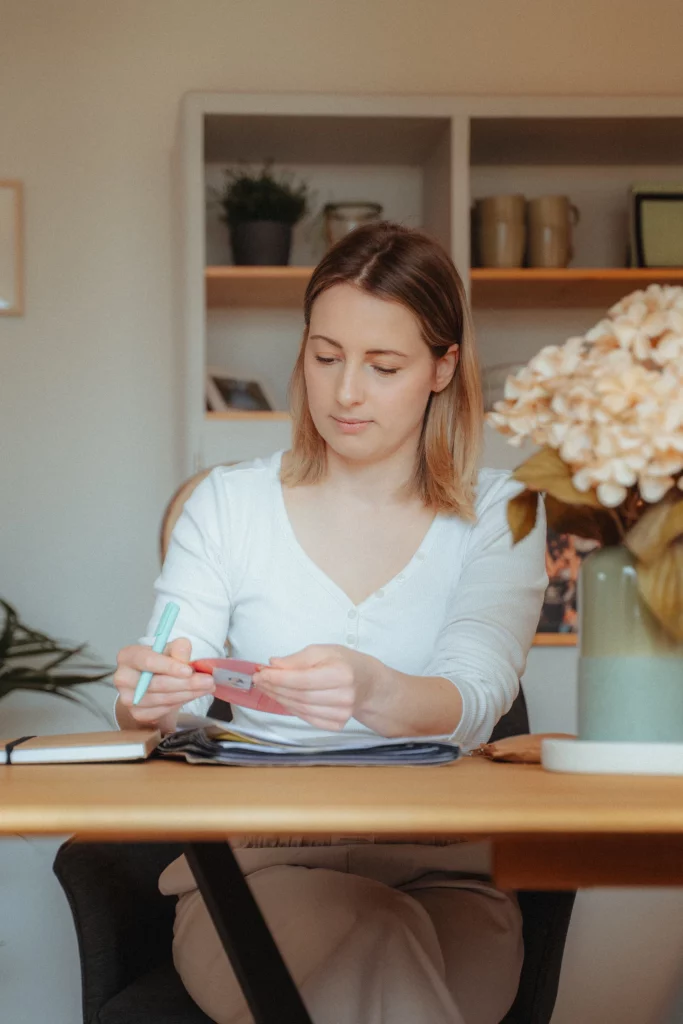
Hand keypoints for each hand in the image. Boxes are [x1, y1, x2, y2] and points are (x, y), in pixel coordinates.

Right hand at [113, 638, 214, 727]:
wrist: (153, 680)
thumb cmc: (161, 661)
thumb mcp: (169, 649)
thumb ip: (177, 648)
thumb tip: (184, 647)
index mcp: (127, 656)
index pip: (147, 661)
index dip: (169, 666)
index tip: (189, 670)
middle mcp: (122, 678)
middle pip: (156, 684)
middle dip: (186, 683)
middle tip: (208, 681)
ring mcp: (128, 699)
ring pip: (162, 699)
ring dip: (188, 694)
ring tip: (206, 687)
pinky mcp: (137, 714)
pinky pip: (163, 711)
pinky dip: (180, 703)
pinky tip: (191, 695)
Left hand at [252, 644, 375, 730]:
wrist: (367, 683)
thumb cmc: (344, 663)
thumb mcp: (323, 651)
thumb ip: (298, 658)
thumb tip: (274, 665)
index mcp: (341, 674)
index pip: (302, 680)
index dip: (278, 678)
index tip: (260, 673)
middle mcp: (344, 697)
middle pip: (299, 696)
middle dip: (274, 688)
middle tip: (259, 680)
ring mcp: (341, 714)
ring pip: (300, 709)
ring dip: (279, 699)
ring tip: (266, 688)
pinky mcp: (337, 725)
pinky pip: (306, 718)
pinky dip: (291, 709)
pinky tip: (283, 698)